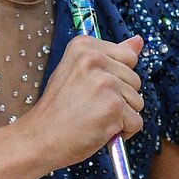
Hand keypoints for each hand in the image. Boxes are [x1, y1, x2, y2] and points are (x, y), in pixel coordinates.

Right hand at [16, 33, 145, 170]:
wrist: (39, 138)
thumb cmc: (58, 109)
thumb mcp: (77, 72)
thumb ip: (110, 55)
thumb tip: (139, 40)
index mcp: (84, 46)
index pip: (127, 57)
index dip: (115, 78)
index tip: (92, 88)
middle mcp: (94, 59)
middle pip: (135, 80)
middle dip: (120, 98)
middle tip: (90, 107)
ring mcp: (106, 82)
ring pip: (137, 101)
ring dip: (121, 115)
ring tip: (94, 118)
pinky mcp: (114, 106)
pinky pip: (136, 121)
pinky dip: (123, 132)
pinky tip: (100, 130)